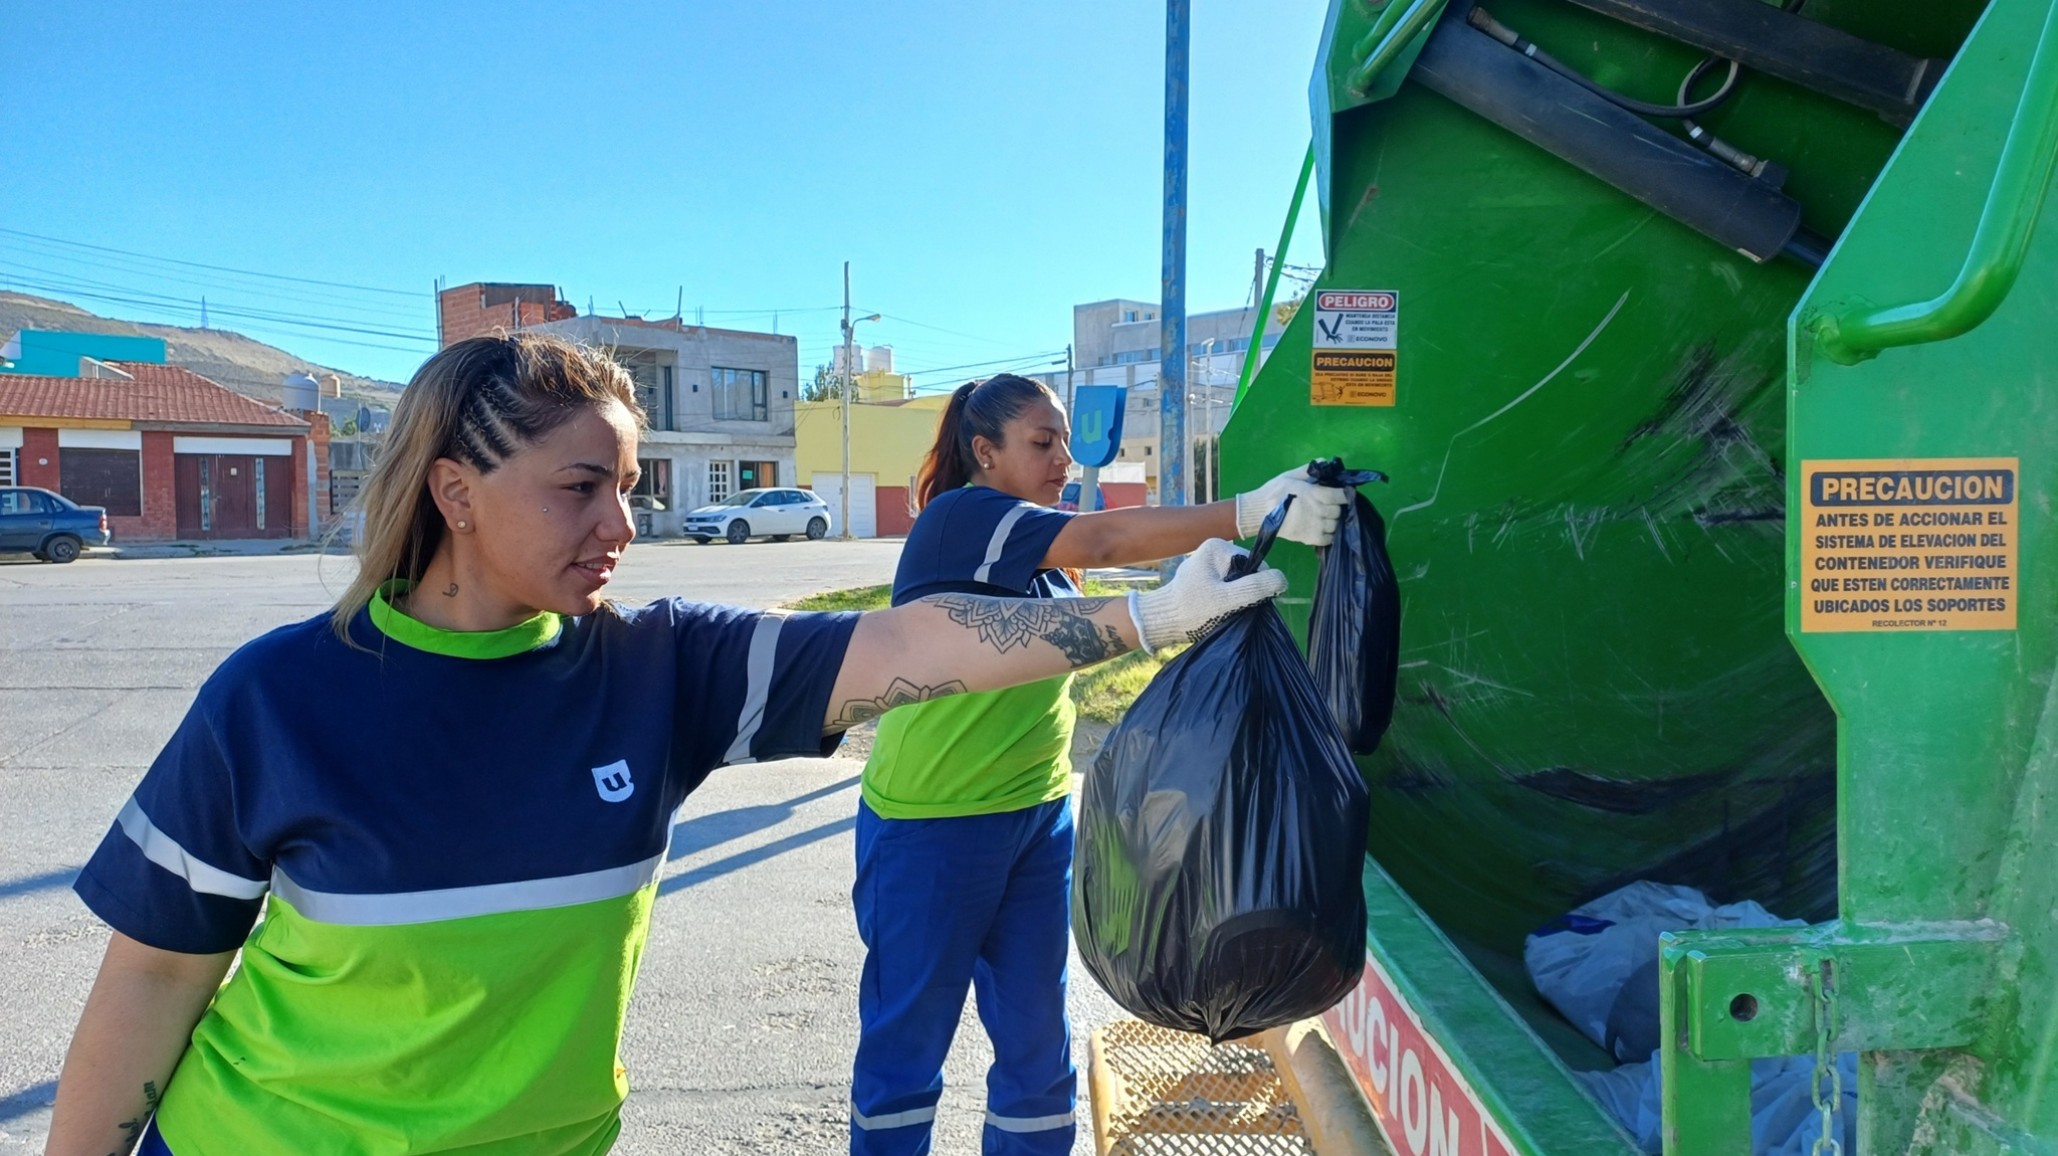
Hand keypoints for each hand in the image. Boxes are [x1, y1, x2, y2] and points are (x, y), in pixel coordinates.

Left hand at [1126, 538, 1287, 649]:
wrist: (1159, 623)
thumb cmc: (1191, 610)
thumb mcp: (1228, 600)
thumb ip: (1256, 588)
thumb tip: (1282, 579)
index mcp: (1217, 546)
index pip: (1253, 564)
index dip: (1257, 585)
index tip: (1245, 603)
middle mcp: (1211, 550)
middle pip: (1245, 573)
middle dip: (1244, 593)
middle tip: (1230, 610)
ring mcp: (1205, 566)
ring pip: (1235, 584)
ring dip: (1234, 600)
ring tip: (1220, 613)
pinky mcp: (1201, 581)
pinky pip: (1224, 590)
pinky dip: (1224, 603)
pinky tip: (1214, 614)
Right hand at [1234, 465, 1348, 545]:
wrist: (1259, 512)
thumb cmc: (1274, 492)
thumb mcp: (1289, 476)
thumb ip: (1308, 470)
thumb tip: (1324, 461)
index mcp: (1315, 494)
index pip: (1341, 496)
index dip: (1345, 495)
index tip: (1343, 494)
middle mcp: (1318, 510)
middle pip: (1338, 511)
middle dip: (1337, 508)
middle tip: (1331, 506)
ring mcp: (1315, 526)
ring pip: (1335, 525)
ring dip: (1333, 521)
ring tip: (1327, 518)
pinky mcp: (1309, 538)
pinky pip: (1328, 539)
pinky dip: (1329, 535)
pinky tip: (1323, 530)